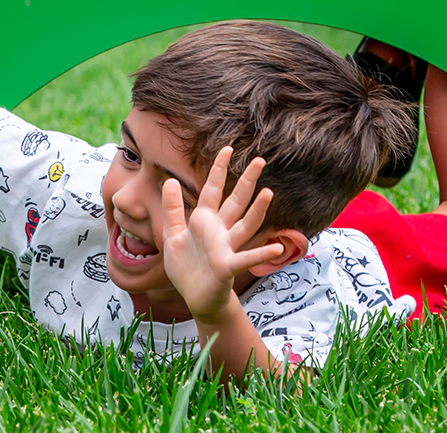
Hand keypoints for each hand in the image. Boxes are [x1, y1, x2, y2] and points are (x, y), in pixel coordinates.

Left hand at [159, 147, 281, 322]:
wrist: (194, 297)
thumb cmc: (186, 267)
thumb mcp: (172, 234)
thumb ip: (172, 208)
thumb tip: (169, 180)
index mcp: (205, 221)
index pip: (213, 190)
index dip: (219, 170)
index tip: (227, 149)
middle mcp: (219, 231)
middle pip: (235, 202)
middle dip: (246, 181)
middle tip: (260, 160)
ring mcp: (226, 247)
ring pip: (245, 225)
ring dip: (257, 210)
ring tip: (268, 192)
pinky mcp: (227, 266)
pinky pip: (246, 258)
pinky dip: (261, 254)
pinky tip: (277, 248)